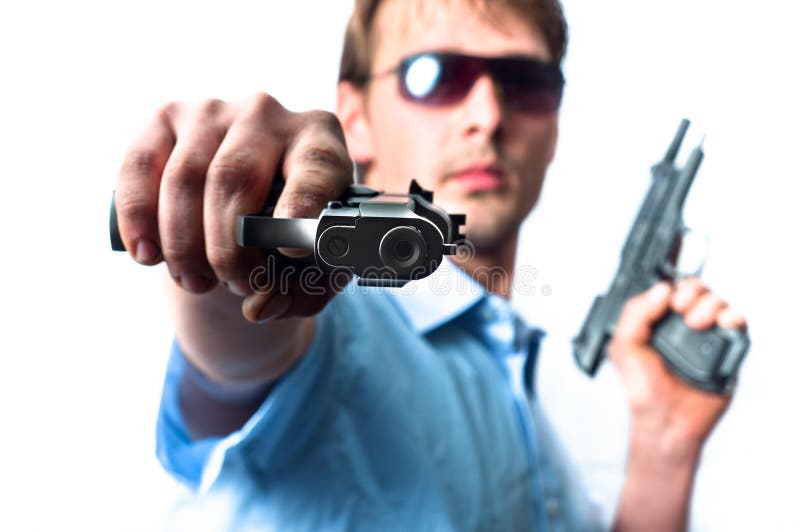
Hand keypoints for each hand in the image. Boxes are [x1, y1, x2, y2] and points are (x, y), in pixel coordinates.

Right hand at [114, 93, 352, 321]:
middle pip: (235, 180)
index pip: (316, 166)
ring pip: (184, 179)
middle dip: (228, 248)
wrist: (246, 196)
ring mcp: (213, 110)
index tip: (292, 248)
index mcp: (320, 141)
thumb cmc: (290, 231)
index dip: (302, 206)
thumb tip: (259, 306)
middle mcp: (268, 114)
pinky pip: (141, 167)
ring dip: (183, 244)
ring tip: (196, 280)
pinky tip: (148, 254)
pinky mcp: (166, 117)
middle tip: (234, 285)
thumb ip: (304, 291)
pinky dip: (138, 217)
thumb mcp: (316, 262)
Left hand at [608, 278, 746, 458]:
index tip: (669, 299)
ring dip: (710, 304)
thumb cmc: (643, 389)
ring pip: (718, 301)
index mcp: (656, 321)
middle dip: (691, 292)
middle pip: (697, 290)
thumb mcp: (624, 347)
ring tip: (698, 323)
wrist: (667, 421)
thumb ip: (635, 314)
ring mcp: (706, 336)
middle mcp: (683, 325)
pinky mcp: (728, 350)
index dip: (672, 287)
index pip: (670, 289)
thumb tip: (661, 289)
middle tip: (682, 309)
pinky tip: (725, 322)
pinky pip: (739, 323)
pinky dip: (735, 315)